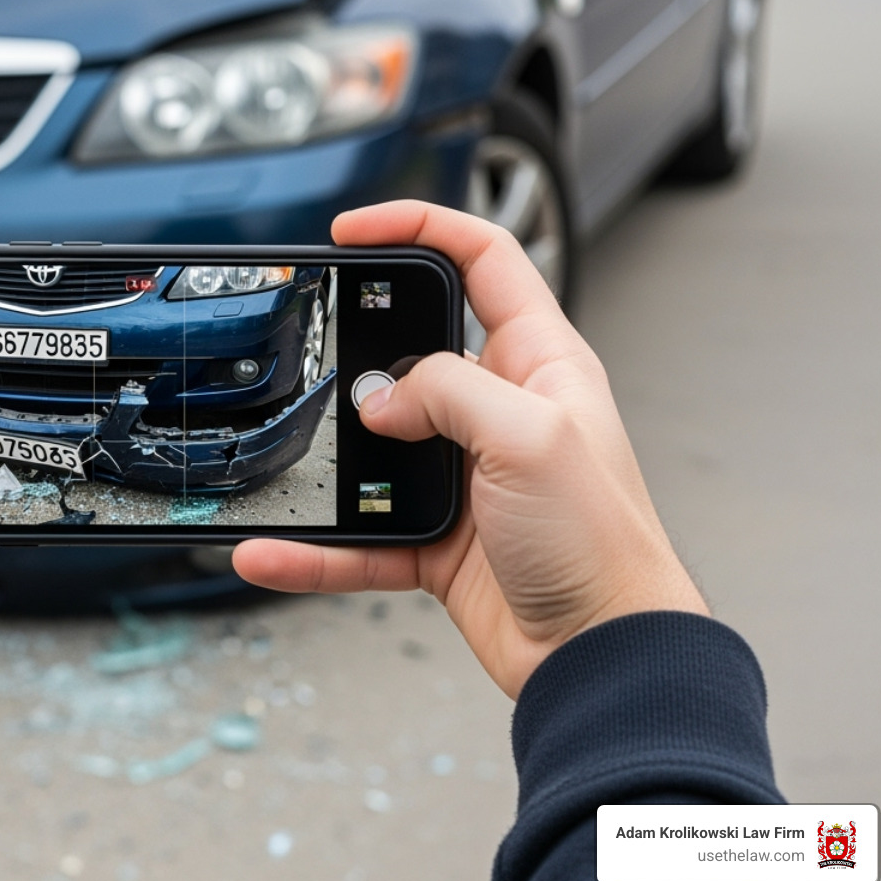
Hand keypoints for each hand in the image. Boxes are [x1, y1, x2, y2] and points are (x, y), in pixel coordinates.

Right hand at [233, 201, 706, 697]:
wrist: (605, 654)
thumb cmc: (602, 543)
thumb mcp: (531, 435)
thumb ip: (448, 392)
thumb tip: (379, 398)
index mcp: (539, 363)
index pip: (482, 260)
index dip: (419, 226)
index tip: (352, 230)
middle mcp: (500, 411)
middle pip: (413, 349)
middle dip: (360, 345)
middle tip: (316, 344)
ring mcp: (465, 476)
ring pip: (376, 449)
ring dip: (329, 458)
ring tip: (293, 456)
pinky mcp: (439, 540)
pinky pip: (361, 536)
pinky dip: (316, 549)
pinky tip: (275, 551)